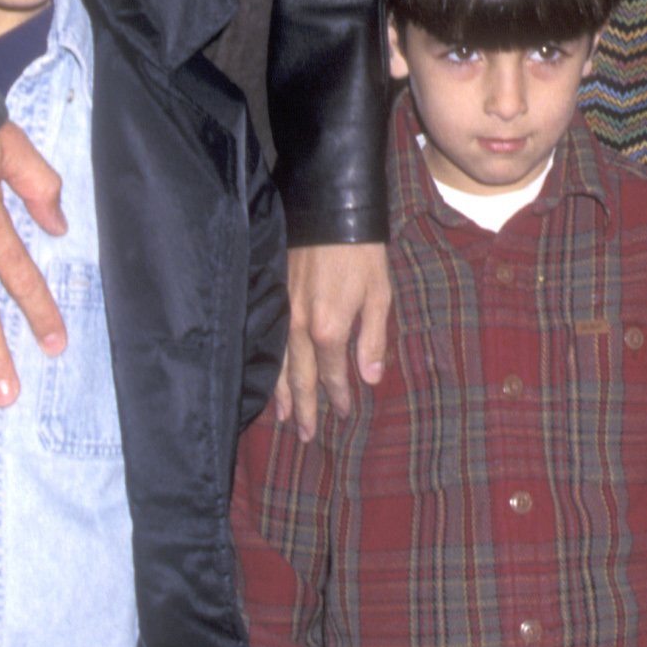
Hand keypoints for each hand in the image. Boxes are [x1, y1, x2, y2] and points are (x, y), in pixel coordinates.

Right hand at [278, 242, 392, 440]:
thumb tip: (370, 379)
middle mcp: (299, 326)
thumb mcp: (379, 296)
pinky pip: (267, 341)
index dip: (338, 396)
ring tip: (283, 417)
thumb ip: (372, 340)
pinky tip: (267, 377)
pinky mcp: (272, 297)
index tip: (343, 414)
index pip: (332, 374)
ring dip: (281, 394)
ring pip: (278, 364)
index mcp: (328, 328)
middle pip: (300, 377)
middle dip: (304, 408)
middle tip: (305, 434)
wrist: (331, 211)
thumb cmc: (362, 254)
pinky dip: (267, 365)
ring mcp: (281, 312)